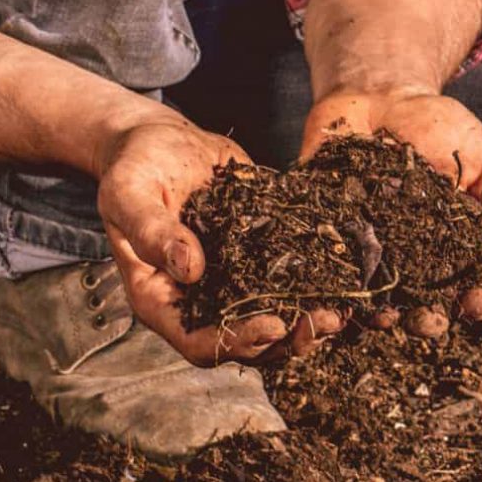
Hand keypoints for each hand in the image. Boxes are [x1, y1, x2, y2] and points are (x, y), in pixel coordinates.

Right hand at [97, 118, 342, 365]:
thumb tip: (189, 268)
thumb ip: (151, 230)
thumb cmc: (135, 168)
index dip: (237, 341)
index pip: (198, 341)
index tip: (273, 325)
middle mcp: (200, 299)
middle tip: (325, 321)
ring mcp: (233, 280)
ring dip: (309, 321)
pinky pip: (290, 278)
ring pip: (275, 318)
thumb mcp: (129, 193)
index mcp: (161, 297)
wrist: (160, 140)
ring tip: (343, 309)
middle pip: (245, 341)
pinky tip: (351, 274)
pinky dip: (319, 283)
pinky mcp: (260, 254)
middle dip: (288, 339)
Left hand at [301, 90, 481, 319]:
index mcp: (453, 252)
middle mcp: (408, 262)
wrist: (382, 94)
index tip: (476, 303)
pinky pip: (321, 262)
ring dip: (374, 314)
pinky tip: (329, 289)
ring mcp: (364, 251)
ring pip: (368, 298)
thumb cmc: (443, 131)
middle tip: (426, 319)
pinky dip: (322, 279)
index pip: (469, 290)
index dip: (476, 303)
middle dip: (425, 321)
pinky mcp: (324, 232)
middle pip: (418, 307)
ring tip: (380, 315)